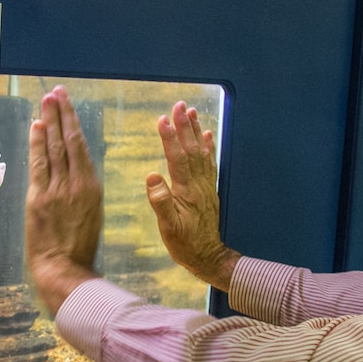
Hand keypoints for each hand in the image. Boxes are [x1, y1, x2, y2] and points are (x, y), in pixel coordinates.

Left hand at [25, 86, 101, 313]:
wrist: (64, 269)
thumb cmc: (79, 247)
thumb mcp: (91, 213)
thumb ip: (82, 189)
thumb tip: (74, 167)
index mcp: (92, 187)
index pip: (80, 147)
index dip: (72, 123)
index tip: (67, 105)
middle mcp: (76, 183)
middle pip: (67, 141)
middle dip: (61, 114)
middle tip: (56, 92)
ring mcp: (56, 189)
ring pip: (53, 148)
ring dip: (49, 122)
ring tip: (47, 101)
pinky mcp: (39, 198)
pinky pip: (39, 164)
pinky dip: (38, 143)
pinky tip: (36, 126)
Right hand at [146, 101, 239, 291]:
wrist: (207, 256)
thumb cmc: (184, 243)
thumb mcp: (168, 227)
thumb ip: (160, 202)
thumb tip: (152, 176)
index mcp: (186, 191)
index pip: (177, 158)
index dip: (169, 138)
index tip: (163, 119)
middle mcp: (199, 184)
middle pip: (191, 150)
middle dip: (185, 126)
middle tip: (180, 105)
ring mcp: (206, 186)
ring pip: (201, 153)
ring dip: (196, 131)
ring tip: (192, 112)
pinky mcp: (209, 189)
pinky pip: (210, 163)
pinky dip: (208, 147)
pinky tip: (207, 135)